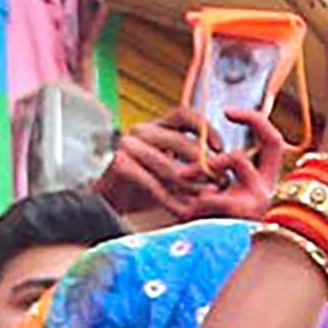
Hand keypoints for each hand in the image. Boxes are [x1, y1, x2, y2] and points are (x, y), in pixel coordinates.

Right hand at [95, 112, 234, 222]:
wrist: (103, 203)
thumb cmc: (141, 188)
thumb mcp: (170, 174)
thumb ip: (191, 168)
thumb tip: (224, 174)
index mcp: (156, 126)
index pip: (184, 114)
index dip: (206, 128)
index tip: (221, 148)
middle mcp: (141, 131)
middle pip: (180, 141)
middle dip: (204, 164)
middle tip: (220, 183)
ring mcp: (127, 146)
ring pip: (168, 165)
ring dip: (190, 185)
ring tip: (205, 199)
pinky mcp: (119, 165)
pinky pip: (152, 184)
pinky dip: (171, 200)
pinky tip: (182, 212)